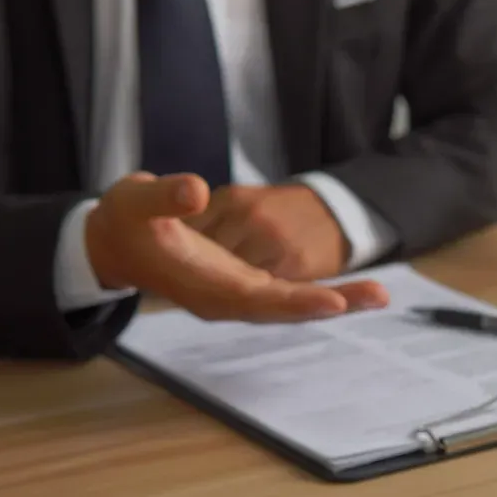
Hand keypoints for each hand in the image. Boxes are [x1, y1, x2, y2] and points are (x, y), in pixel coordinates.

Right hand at [85, 173, 388, 321]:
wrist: (117, 242)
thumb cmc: (123, 222)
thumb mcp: (134, 202)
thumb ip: (162, 197)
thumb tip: (194, 190)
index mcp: (204, 288)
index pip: (256, 299)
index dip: (294, 301)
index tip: (332, 301)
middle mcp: (227, 298)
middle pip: (286, 306)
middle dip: (332, 303)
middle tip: (379, 295)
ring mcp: (240, 291)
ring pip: (293, 300)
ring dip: (336, 299)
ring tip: (380, 293)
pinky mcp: (247, 279)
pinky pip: (290, 290)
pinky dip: (321, 290)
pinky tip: (356, 288)